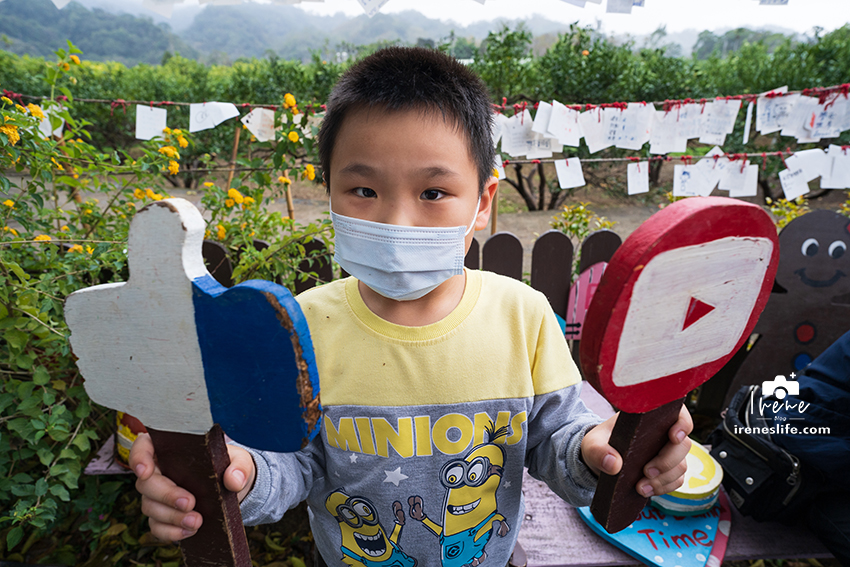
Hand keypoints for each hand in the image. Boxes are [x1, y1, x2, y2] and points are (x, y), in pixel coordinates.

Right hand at [129, 432, 255, 541]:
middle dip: (166, 495)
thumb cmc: (230, 467)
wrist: (233, 491)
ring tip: (197, 521)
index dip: (139, 457)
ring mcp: (158, 496)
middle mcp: (159, 471)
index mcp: (171, 449)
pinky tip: (190, 531)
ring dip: (171, 517)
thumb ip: (240, 467)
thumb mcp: (241, 461)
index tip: (146, 471)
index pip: (143, 446)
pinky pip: (157, 527)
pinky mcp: (163, 516)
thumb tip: (233, 481)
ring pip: (150, 507)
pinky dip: (171, 532)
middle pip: (145, 483)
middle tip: (190, 503)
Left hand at [580, 405, 692, 497]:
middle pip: (683, 444)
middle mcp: (664, 433)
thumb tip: (614, 464)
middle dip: (667, 461)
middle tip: (646, 472)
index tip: (674, 436)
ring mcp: (668, 452)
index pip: (678, 413)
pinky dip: (664, 487)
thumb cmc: (600, 444)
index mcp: (649, 417)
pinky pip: (676, 480)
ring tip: (640, 487)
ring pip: (681, 465)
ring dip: (664, 479)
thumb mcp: (592, 444)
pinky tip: (645, 490)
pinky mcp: (668, 470)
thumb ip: (598, 451)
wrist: (600, 460)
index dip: (683, 423)